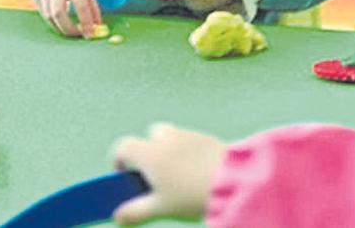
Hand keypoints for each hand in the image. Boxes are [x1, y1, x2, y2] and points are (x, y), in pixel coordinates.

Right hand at [28, 0, 101, 37]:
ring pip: (49, 16)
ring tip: (70, 28)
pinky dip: (52, 19)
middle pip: (59, 14)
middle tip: (77, 35)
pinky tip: (60, 18)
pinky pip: (43, 12)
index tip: (89, 34)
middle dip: (69, 29)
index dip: (86, 23)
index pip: (80, 6)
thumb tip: (97, 26)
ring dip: (60, 26)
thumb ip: (92, 5)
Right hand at [110, 123, 226, 224]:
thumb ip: (136, 213)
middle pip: (149, 137)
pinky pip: (192, 142)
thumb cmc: (192, 195)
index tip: (124, 175)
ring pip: (172, 137)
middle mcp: (166, 138)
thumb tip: (118, 217)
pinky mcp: (209, 139)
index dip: (119, 160)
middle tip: (157, 178)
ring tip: (180, 177)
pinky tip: (199, 174)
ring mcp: (189, 135)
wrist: (237, 184)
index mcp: (149, 153)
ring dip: (170, 151)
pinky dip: (189, 153)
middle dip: (149, 153)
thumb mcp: (161, 209)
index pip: (123, 147)